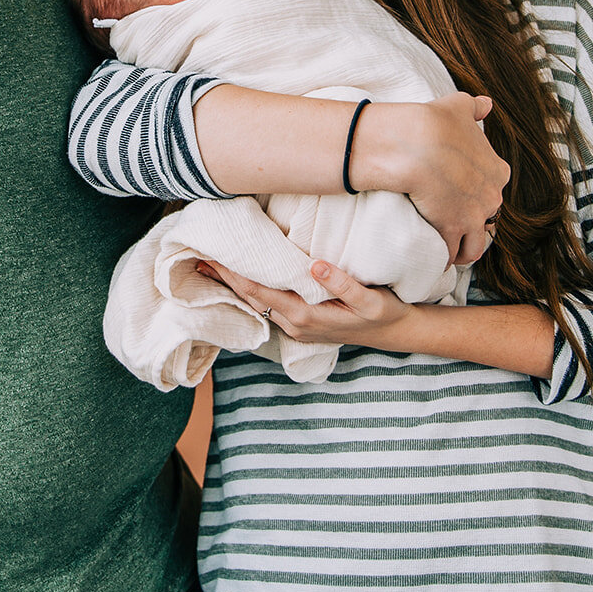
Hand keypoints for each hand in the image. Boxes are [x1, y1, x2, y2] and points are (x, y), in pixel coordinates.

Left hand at [198, 258, 410, 349]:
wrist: (395, 334)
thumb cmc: (383, 313)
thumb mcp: (370, 300)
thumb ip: (343, 284)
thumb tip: (315, 266)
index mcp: (305, 316)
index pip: (258, 293)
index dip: (233, 276)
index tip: (211, 257)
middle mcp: (295, 325)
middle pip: (250, 299)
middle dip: (223, 280)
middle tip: (197, 258)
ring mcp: (296, 327)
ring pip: (256, 304)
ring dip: (233, 286)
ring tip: (211, 267)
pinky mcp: (301, 324)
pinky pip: (268, 306)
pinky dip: (250, 292)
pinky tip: (241, 282)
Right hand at [352, 94, 507, 264]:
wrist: (416, 142)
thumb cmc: (435, 122)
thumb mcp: (459, 106)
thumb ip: (474, 107)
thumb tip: (486, 103)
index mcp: (498, 171)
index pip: (493, 191)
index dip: (477, 197)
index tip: (459, 198)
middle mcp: (492, 197)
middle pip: (487, 221)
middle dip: (471, 225)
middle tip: (451, 224)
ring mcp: (473, 217)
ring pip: (474, 247)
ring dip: (461, 250)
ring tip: (445, 249)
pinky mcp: (451, 231)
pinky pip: (449, 254)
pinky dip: (440, 257)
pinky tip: (430, 255)